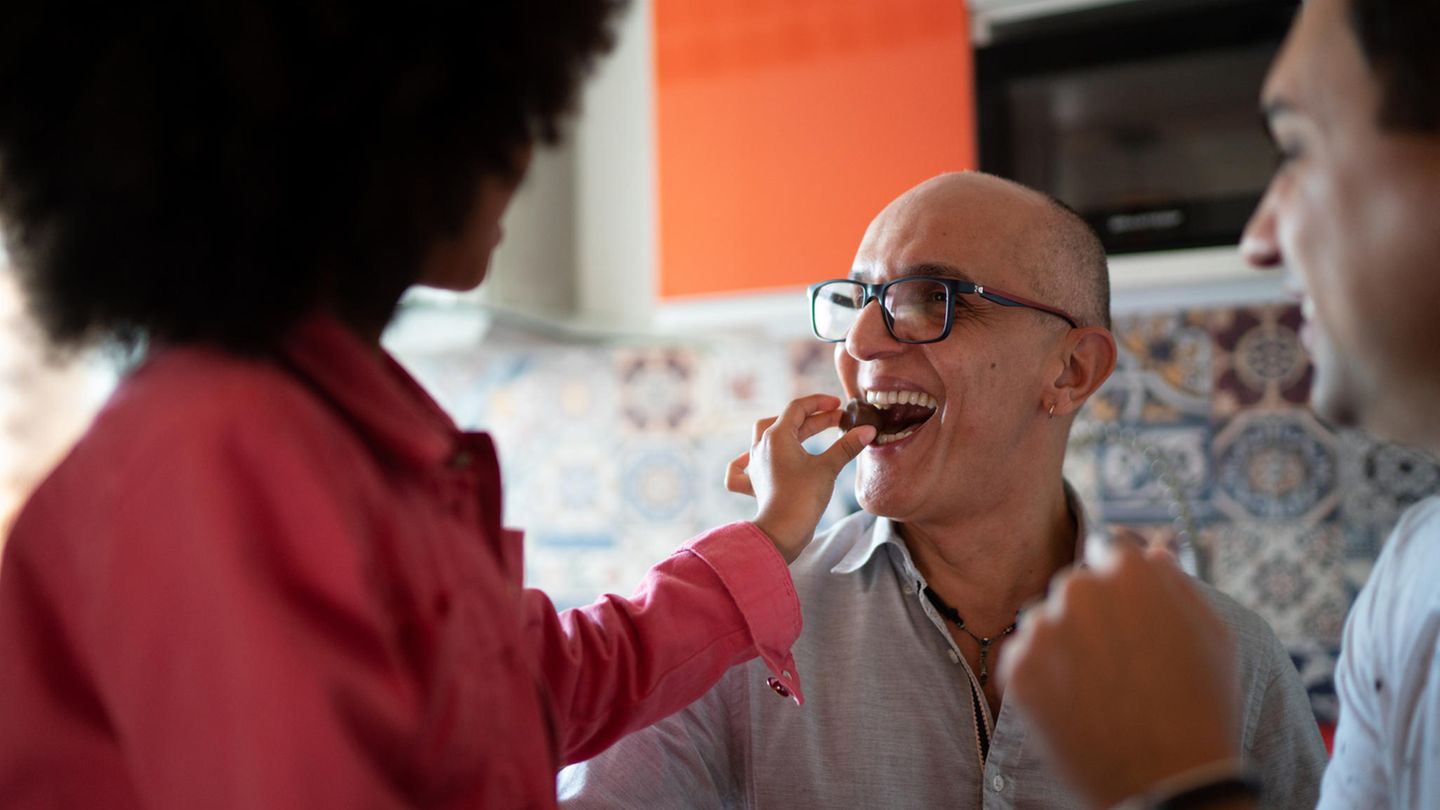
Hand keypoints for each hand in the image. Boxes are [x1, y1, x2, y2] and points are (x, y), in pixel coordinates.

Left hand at [725, 393, 874, 562]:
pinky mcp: (755, 483)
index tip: (840, 406)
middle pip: (787, 422)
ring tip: (808, 431)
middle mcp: (761, 446)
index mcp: (777, 436)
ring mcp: (755, 465)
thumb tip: (868, 431)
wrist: (782, 530)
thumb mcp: (828, 467)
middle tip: (838, 421)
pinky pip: (741, 469)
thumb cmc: (804, 497)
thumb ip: (847, 446)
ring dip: (787, 430)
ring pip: (766, 436)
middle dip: (814, 419)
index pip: (798, 408)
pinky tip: (748, 458)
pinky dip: (743, 462)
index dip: (820, 403)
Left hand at [998, 544, 1240, 808]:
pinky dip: (1039, 679)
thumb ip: (1175, 582)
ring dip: (1061, 645)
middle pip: (1073, 587)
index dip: (1118, 581)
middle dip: (1089, 615)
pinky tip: (1074, 706)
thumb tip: (1153, 551)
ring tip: (1097, 690)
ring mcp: (1043, 629)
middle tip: (1116, 662)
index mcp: (1129, 570)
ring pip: (1043, 622)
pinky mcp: (1017, 668)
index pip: (1107, 550)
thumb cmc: (1202, 707)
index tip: (1126, 612)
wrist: (1169, 783)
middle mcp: (1079, 589)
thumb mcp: (1212, 633)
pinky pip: (1022, 659)